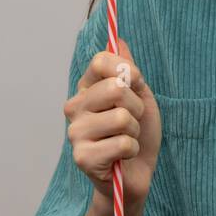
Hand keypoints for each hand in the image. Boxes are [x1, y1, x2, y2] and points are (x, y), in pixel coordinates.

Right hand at [63, 36, 160, 211]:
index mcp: (86, 88)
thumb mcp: (140, 96)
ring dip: (135, 131)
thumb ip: (129, 70)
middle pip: (115, 88)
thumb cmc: (137, 134)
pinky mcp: (82, 157)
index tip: (136, 84)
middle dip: (137, 106)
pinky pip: (122, 143)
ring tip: (127, 139)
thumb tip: (119, 40)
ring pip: (122, 117)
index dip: (128, 70)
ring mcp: (75, 132)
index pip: (101, 60)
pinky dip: (131, 150)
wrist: (136, 175)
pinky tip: (122, 157)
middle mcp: (75, 107)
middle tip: (132, 121)